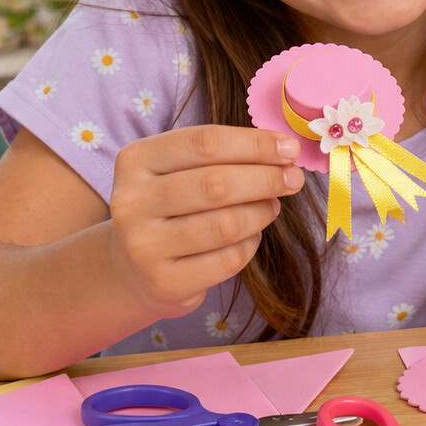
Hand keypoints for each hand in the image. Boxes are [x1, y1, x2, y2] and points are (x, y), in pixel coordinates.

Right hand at [107, 125, 304, 316]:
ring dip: (261, 213)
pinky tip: (250, 236)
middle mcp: (132, 202)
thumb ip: (226, 155)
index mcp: (136, 160)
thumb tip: (285, 150)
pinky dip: (250, 244)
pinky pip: (228, 260)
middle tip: (294, 179)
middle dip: (267, 179)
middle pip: (217, 184)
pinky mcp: (164, 282)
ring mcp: (144, 246)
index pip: (205, 143)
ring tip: (272, 206)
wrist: (132, 268)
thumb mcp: (181, 170)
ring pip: (226, 225)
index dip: (256, 144)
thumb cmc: (172, 205)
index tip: (290, 148)